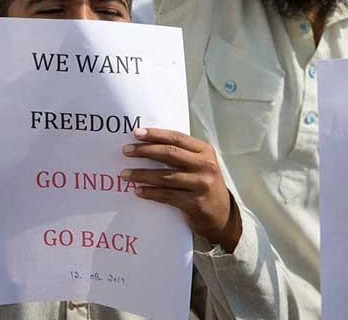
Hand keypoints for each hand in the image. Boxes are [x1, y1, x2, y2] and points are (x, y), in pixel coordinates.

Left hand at [122, 128, 241, 251]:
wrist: (222, 215)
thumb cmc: (204, 183)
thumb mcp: (200, 164)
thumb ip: (182, 154)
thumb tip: (148, 144)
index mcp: (205, 151)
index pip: (177, 138)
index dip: (155, 134)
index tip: (136, 133)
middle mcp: (205, 165)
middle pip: (170, 154)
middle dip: (145, 151)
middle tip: (126, 151)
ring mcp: (201, 184)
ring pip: (165, 176)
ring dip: (142, 174)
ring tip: (125, 174)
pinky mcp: (195, 203)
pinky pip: (166, 195)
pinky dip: (150, 193)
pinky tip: (138, 190)